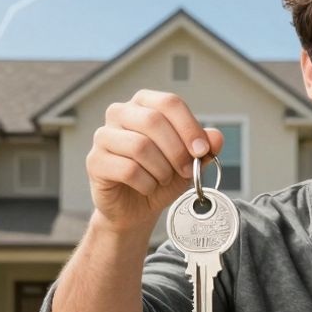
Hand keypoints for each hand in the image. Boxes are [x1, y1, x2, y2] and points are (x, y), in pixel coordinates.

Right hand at [85, 89, 224, 233]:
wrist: (135, 209)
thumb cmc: (159, 178)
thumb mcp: (189, 162)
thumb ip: (204, 148)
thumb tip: (216, 136)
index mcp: (144, 104)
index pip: (169, 103)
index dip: (189, 127)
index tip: (202, 150)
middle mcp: (120, 113)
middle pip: (153, 121)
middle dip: (177, 151)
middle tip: (185, 171)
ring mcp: (103, 136)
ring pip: (140, 146)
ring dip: (161, 169)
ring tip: (162, 179)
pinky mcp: (95, 161)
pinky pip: (127, 170)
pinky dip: (146, 183)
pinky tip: (147, 187)